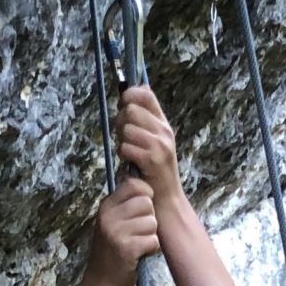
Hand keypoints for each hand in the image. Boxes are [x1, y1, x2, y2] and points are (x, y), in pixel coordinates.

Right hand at [87, 175, 158, 285]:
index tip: (144, 208)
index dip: (146, 193)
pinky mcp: (127, 248)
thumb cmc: (112, 253)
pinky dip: (150, 249)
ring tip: (137, 245)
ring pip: (152, 222)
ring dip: (150, 236)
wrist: (102, 284)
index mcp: (106, 206)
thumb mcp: (112, 223)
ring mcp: (116, 232)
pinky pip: (153, 240)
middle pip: (147, 202)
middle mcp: (108, 216)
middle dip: (149, 218)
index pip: (133, 184)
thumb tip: (147, 186)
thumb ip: (125, 206)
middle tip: (138, 233)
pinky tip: (138, 255)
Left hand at [114, 84, 184, 202]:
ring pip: (126, 128)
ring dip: (121, 140)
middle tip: (123, 137)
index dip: (129, 95)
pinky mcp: (152, 159)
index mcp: (163, 123)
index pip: (145, 94)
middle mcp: (163, 130)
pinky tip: (129, 162)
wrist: (166, 198)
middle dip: (120, 122)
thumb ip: (145, 117)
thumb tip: (137, 87)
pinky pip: (126, 147)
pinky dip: (123, 154)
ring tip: (128, 152)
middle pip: (130, 110)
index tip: (123, 106)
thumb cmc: (153, 169)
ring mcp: (159, 144)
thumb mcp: (153, 139)